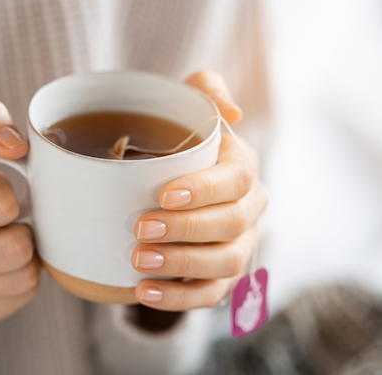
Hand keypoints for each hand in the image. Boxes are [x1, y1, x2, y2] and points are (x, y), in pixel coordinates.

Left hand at [131, 70, 267, 310]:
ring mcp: (239, 245)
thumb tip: (232, 111)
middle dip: (186, 230)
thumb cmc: (174, 140)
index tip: (162, 194)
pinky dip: (179, 298)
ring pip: (225, 263)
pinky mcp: (221, 275)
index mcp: (241, 167)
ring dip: (182, 265)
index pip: (237, 179)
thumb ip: (205, 89)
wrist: (167, 182)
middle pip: (232, 225)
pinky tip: (144, 292)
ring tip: (138, 261)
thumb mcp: (185, 105)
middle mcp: (249, 208)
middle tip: (141, 228)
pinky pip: (210, 294)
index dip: (204, 190)